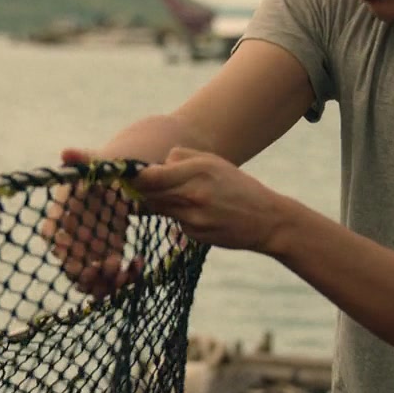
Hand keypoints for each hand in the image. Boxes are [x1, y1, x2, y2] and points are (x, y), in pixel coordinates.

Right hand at [44, 147, 145, 297]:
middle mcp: (73, 233)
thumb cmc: (113, 165)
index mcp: (66, 210)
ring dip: (105, 281)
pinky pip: (109, 277)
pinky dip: (124, 278)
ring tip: (125, 269)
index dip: (58, 243)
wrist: (133, 176)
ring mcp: (91, 246)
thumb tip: (65, 152)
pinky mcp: (108, 253)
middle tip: (109, 267)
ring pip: (89, 277)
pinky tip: (139, 263)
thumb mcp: (102, 161)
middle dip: (84, 272)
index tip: (71, 248)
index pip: (51, 231)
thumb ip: (85, 158)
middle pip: (69, 262)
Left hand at [131, 146, 283, 252]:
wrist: (267, 221)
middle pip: (149, 193)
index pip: (151, 176)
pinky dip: (178, 216)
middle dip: (139, 189)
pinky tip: (198, 213)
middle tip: (130, 185)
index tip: (126, 174)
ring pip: (158, 208)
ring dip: (157, 201)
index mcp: (199, 170)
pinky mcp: (195, 234)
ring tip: (171, 194)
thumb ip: (183, 158)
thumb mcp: (214, 162)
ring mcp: (193, 217)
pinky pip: (175, 221)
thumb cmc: (238, 186)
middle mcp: (193, 194)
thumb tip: (156, 163)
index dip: (135, 177)